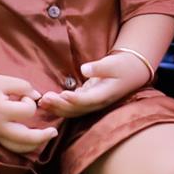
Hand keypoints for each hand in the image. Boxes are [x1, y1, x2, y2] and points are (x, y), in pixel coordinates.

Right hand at [0, 73, 56, 154]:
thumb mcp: (3, 80)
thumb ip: (24, 86)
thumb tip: (38, 97)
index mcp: (0, 110)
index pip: (26, 112)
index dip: (30, 102)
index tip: (23, 96)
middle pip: (26, 140)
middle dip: (43, 137)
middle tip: (54, 131)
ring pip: (18, 149)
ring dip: (34, 145)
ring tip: (45, 137)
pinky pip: (10, 148)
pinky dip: (23, 147)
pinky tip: (31, 141)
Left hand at [37, 51, 151, 119]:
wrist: (132, 72)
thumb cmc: (123, 66)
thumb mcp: (114, 64)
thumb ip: (99, 67)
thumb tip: (84, 69)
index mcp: (105, 94)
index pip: (89, 100)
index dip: (75, 99)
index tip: (63, 94)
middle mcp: (98, 103)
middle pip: (77, 108)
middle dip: (60, 105)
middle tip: (44, 98)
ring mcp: (92, 103)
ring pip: (73, 110)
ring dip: (57, 107)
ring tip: (41, 101)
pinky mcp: (87, 100)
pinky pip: (72, 106)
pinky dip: (59, 104)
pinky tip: (46, 101)